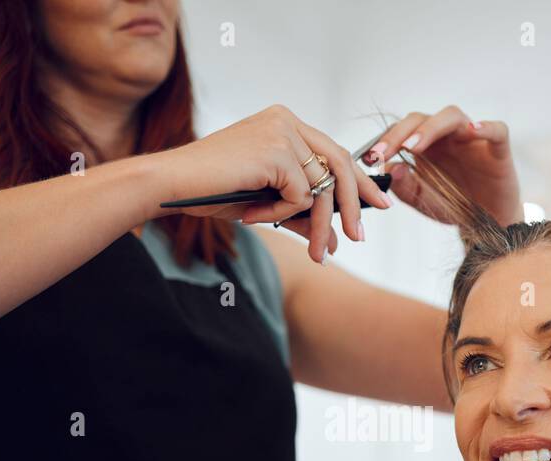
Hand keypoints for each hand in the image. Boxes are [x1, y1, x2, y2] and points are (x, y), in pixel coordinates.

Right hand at [158, 104, 392, 262]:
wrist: (173, 184)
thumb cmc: (212, 190)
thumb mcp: (266, 205)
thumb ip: (301, 215)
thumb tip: (335, 242)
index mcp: (284, 124)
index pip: (334, 152)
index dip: (358, 181)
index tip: (377, 204)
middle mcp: (286, 121)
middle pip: (339, 163)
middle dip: (353, 203)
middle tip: (360, 236)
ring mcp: (282, 132)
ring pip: (320, 187)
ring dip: (315, 224)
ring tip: (309, 249)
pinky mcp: (277, 150)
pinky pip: (300, 195)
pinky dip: (281, 213)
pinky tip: (253, 213)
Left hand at [363, 106, 523, 227]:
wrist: (489, 222)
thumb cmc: (456, 206)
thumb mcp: (424, 201)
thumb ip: (405, 187)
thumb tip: (390, 169)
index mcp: (426, 146)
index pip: (401, 132)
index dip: (384, 141)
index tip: (368, 158)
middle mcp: (446, 136)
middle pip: (420, 119)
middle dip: (399, 134)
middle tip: (384, 152)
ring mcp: (472, 138)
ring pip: (451, 116)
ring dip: (430, 129)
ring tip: (413, 147)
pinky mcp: (498, 147)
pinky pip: (496, 129)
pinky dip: (486, 126)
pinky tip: (474, 130)